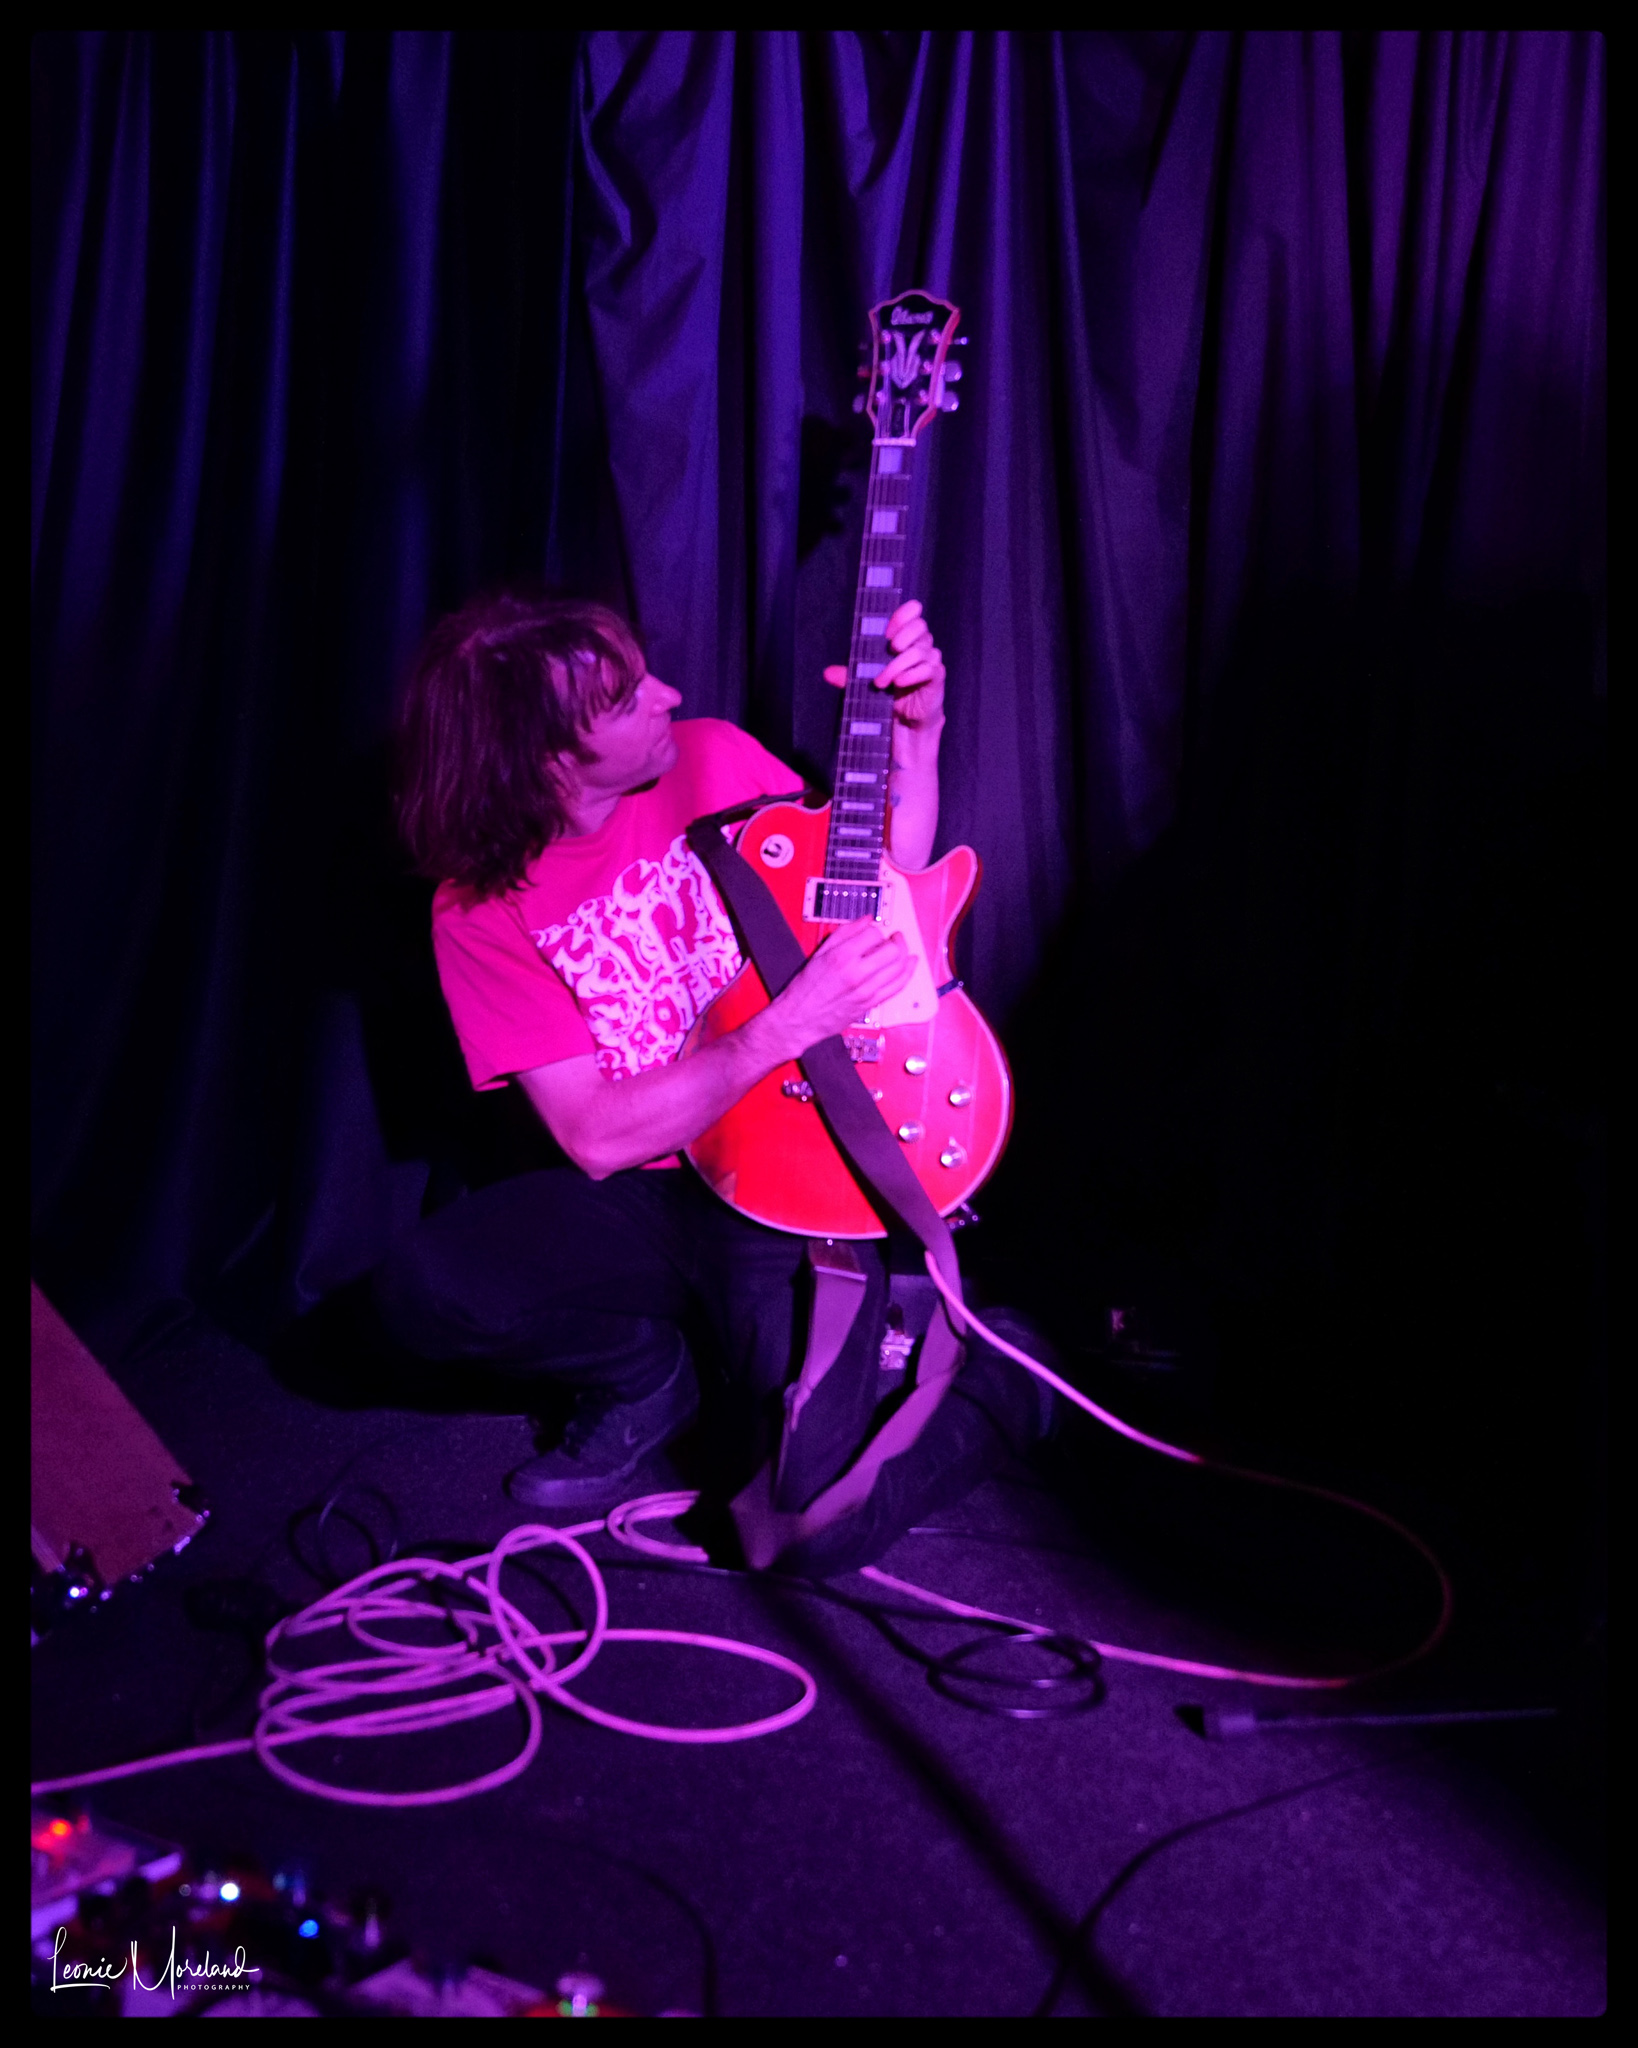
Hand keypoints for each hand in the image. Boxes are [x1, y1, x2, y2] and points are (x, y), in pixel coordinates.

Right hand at [762, 919, 916, 1058]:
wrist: (800, 1018)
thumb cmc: (806, 988)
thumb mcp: (820, 953)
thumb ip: (845, 933)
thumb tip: (866, 920)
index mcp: (842, 957)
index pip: (874, 934)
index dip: (876, 930)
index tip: (873, 932)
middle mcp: (856, 974)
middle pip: (892, 951)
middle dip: (896, 941)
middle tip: (893, 938)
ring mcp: (866, 991)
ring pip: (899, 968)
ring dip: (905, 954)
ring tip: (902, 948)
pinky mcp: (871, 1004)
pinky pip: (897, 987)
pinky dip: (907, 973)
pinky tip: (909, 965)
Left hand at [823, 599, 945, 732]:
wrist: (905, 718)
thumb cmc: (889, 691)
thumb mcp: (865, 680)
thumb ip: (849, 675)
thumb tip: (827, 673)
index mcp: (907, 636)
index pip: (914, 610)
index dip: (902, 615)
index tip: (886, 631)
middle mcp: (922, 643)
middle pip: (920, 626)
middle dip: (901, 637)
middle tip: (888, 651)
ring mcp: (931, 659)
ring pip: (918, 651)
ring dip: (896, 666)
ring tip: (881, 682)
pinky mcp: (936, 676)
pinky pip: (927, 669)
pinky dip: (911, 675)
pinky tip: (899, 682)